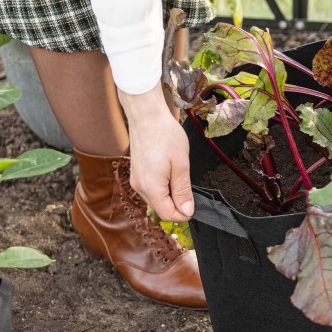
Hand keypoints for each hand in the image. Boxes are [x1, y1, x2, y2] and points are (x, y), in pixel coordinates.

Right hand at [118, 82, 193, 221]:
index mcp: (151, 188)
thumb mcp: (181, 165)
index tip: (194, 203)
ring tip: (177, 171)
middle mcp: (140, 188)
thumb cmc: (165, 136)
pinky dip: (163, 186)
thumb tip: (187, 211)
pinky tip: (169, 169)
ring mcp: (136, 181)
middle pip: (162, 208)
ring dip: (170, 193)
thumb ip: (183, 191)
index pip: (168, 215)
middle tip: (186, 180)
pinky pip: (152, 189)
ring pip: (157, 199)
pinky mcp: (137, 174)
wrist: (146, 116)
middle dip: (177, 202)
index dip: (184, 213)